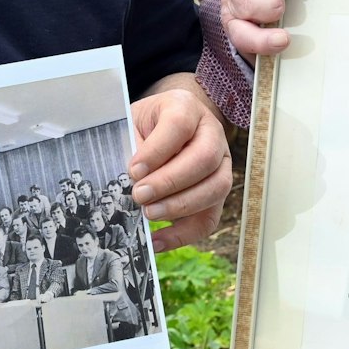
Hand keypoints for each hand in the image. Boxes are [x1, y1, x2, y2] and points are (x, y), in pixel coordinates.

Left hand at [129, 77, 233, 250]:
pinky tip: (157, 241)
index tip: (133, 170)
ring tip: (149, 214)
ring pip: (215, 188)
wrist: (162, 125)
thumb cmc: (144, 125)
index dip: (157, 150)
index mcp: (186, 107)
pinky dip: (184, 234)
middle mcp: (211, 133)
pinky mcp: (216, 193)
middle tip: (140, 196)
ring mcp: (220, 163)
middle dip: (170, 182)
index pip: (179, 125)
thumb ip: (132, 145)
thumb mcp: (133, 122)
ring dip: (181, 206)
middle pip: (204, 158)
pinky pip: (209, 218)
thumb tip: (128, 181)